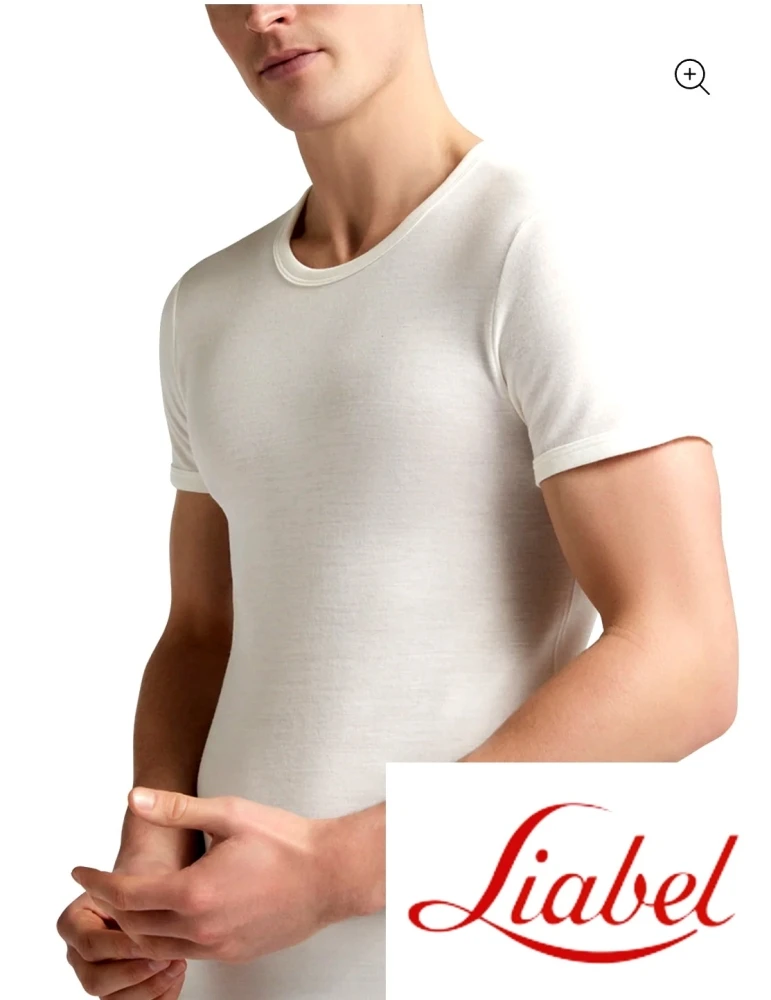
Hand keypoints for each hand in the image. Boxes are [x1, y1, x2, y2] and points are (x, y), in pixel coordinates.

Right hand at [58, 855, 187, 997]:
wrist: (157, 882)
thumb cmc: (145, 876)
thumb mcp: (136, 878)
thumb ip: (131, 898)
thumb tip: (142, 928)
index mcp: (73, 923)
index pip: (90, 945)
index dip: (121, 946)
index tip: (149, 938)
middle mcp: (79, 954)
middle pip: (94, 980)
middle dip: (134, 972)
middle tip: (166, 957)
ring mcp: (97, 974)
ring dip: (148, 987)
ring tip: (177, 964)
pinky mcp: (118, 989)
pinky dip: (158, 996)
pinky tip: (176, 975)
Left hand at [70, 787, 349, 964]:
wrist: (331, 875)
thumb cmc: (286, 841)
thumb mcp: (229, 813)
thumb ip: (177, 808)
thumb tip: (135, 798)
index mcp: (195, 893)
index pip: (126, 896)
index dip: (97, 883)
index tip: (80, 871)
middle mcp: (202, 929)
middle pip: (133, 926)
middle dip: (109, 906)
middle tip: (97, 885)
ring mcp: (217, 947)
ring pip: (156, 945)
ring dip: (133, 925)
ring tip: (124, 901)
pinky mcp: (233, 954)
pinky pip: (184, 952)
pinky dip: (162, 938)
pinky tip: (165, 917)